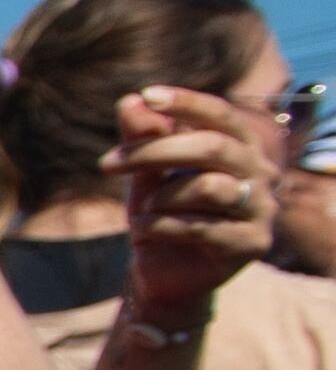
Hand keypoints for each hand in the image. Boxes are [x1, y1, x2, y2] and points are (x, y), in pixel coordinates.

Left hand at [117, 85, 284, 314]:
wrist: (164, 275)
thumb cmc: (160, 215)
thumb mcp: (145, 175)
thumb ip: (142, 138)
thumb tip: (130, 101)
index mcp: (241, 149)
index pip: (221, 115)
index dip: (187, 102)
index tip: (147, 95)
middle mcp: (261, 174)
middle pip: (213, 147)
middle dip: (154, 151)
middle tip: (107, 164)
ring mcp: (262, 210)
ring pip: (207, 187)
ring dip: (160, 198)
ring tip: (143, 211)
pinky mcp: (252, 244)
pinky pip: (200, 226)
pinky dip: (160, 225)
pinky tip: (144, 231)